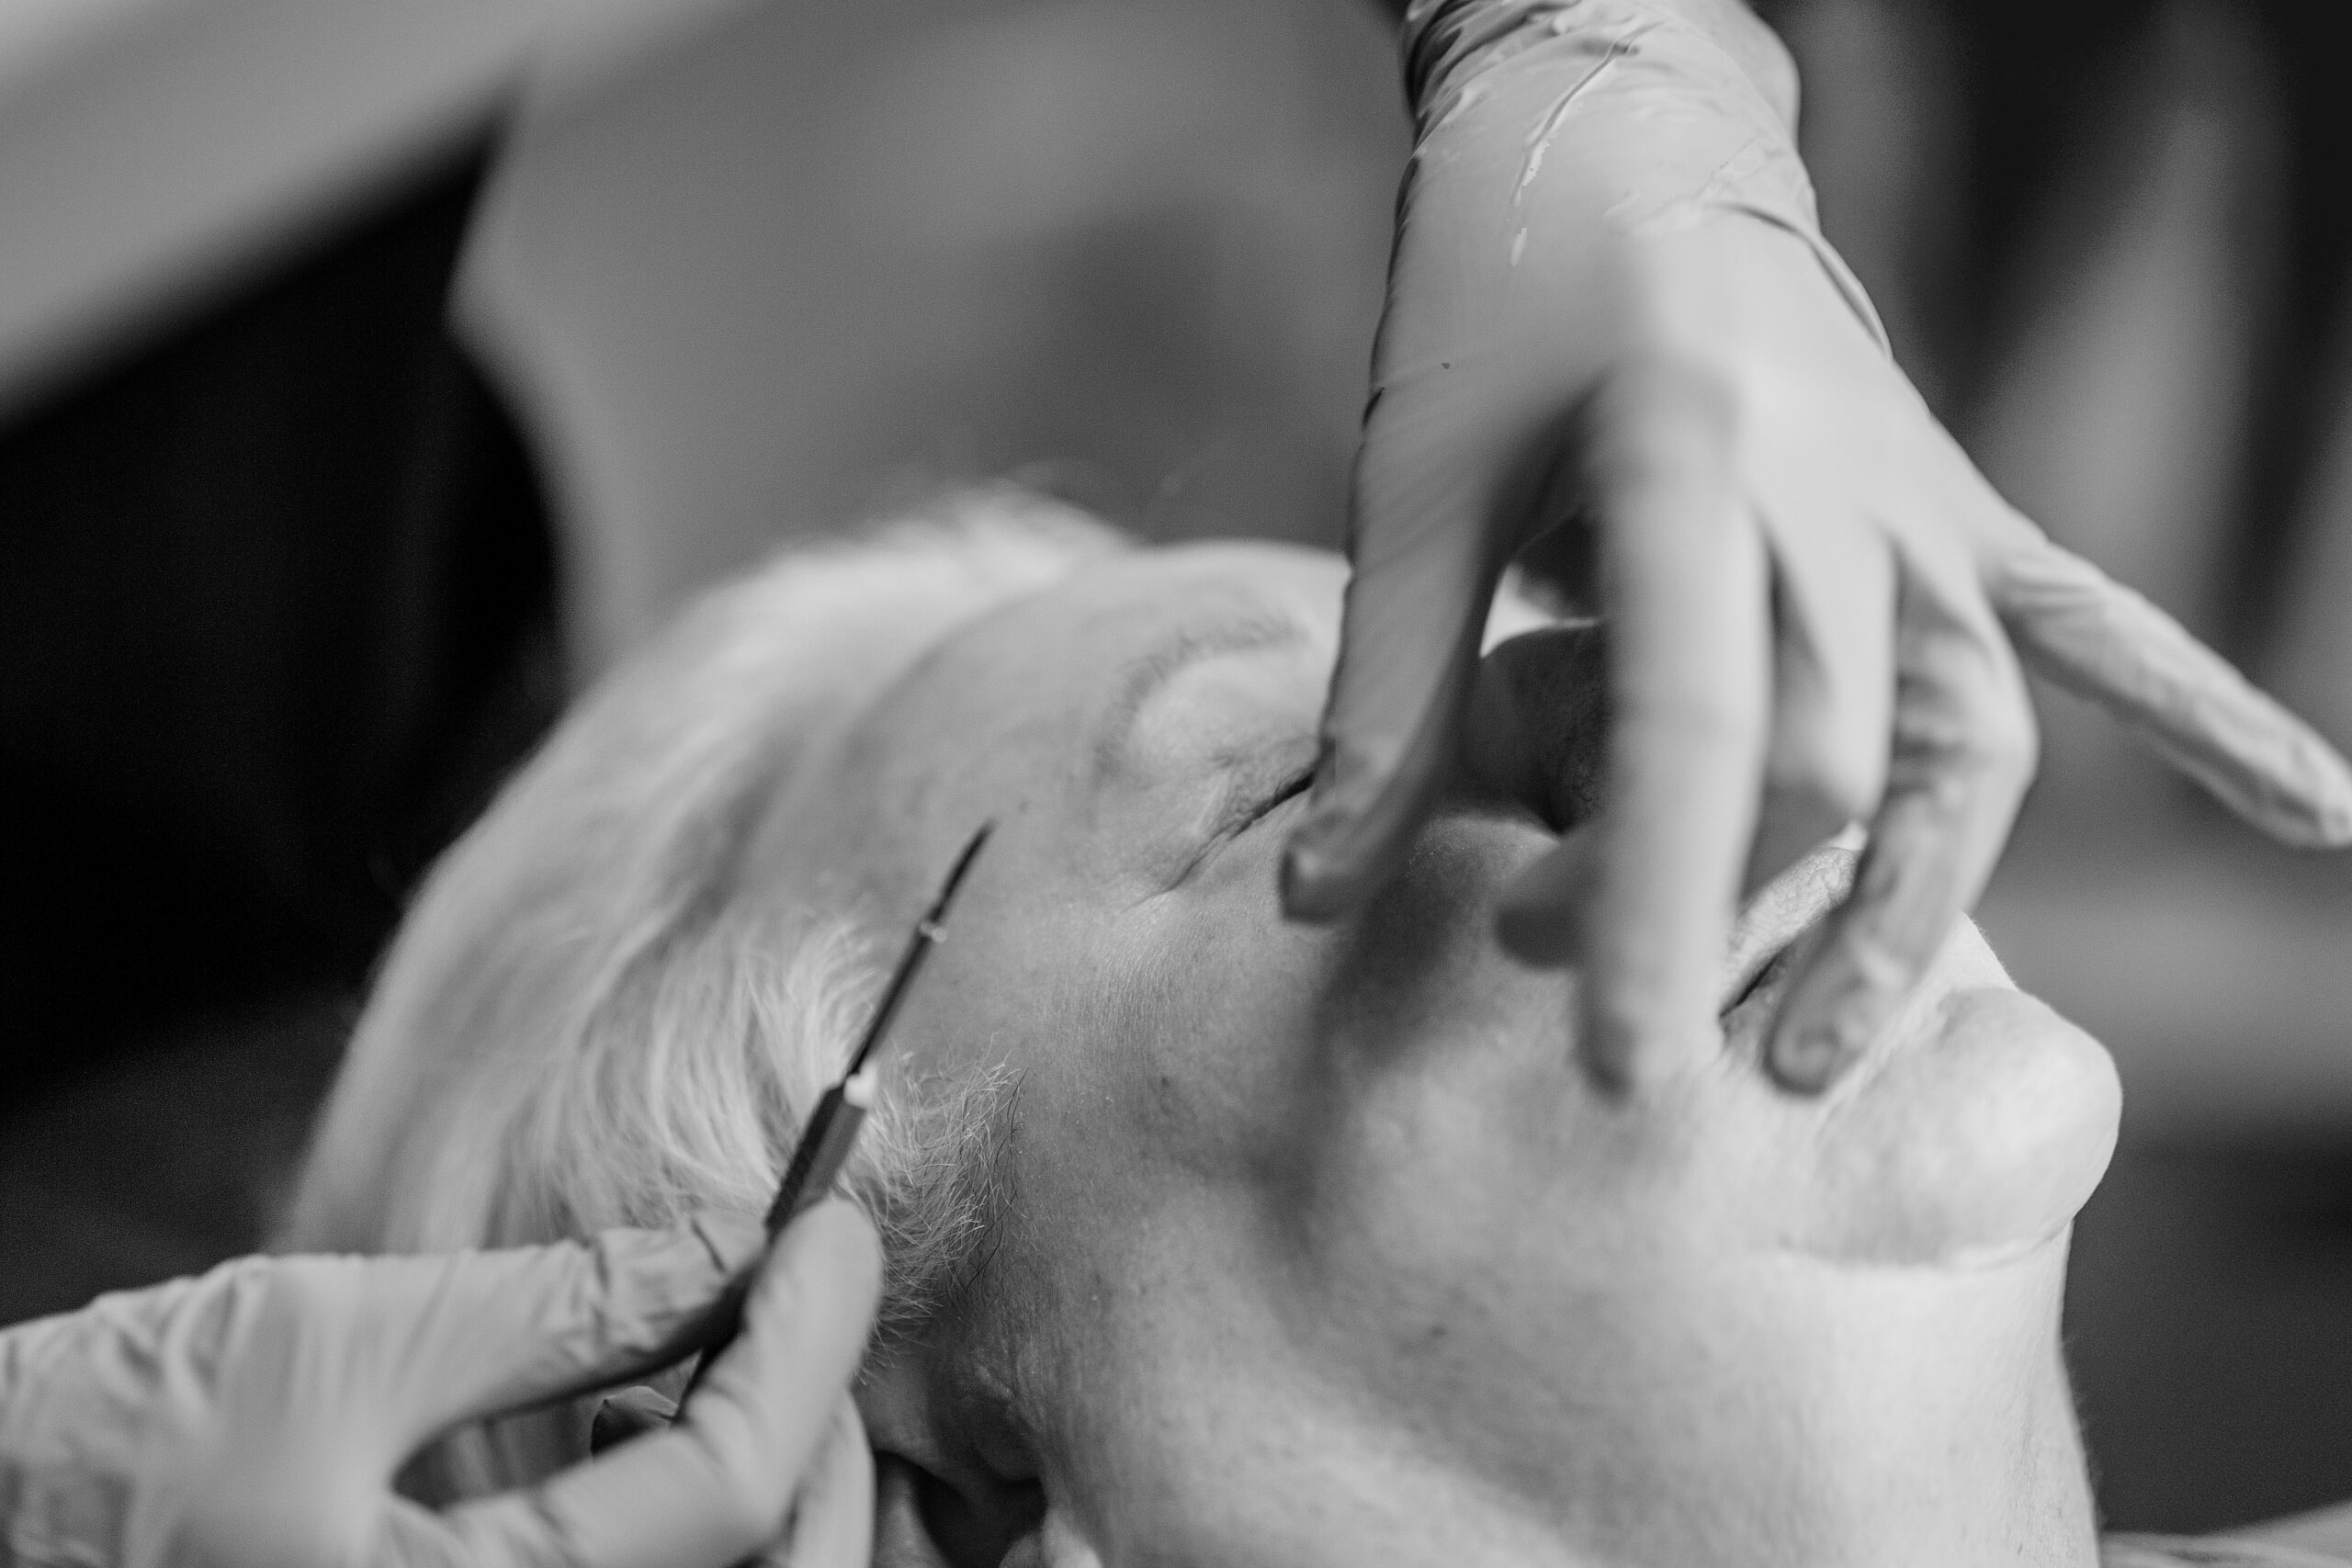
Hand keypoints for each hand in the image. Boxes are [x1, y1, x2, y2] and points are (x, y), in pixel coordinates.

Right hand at [0, 1204, 880, 1567]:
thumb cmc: (105, 1455)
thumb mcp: (345, 1344)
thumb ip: (565, 1307)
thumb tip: (731, 1244)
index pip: (732, 1490)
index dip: (809, 1338)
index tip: (832, 1221)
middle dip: (816, 1424)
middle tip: (798, 1283)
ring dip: (762, 1477)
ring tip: (708, 1342)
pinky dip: (684, 1525)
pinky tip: (634, 1419)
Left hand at [1281, 0, 2351, 1092]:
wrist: (1618, 121)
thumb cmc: (1494, 292)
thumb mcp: (1413, 482)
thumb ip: (1381, 698)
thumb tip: (1315, 904)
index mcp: (1687, 453)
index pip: (1696, 729)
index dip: (1653, 910)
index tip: (1615, 1072)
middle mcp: (1838, 481)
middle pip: (1826, 762)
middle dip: (1699, 902)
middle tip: (1542, 954)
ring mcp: (1921, 495)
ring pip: (1967, 740)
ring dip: (1902, 904)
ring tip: (1810, 1047)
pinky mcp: (1957, 502)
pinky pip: (2101, 622)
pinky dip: (2208, 717)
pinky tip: (2316, 814)